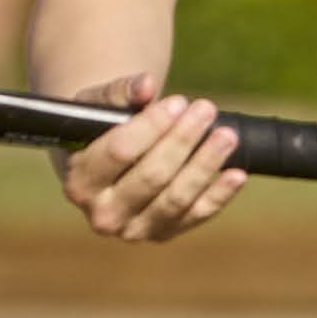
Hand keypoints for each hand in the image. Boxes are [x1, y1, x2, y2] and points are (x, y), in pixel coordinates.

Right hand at [51, 75, 242, 241]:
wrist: (106, 159)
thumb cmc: (100, 127)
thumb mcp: (99, 105)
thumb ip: (119, 92)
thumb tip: (146, 83)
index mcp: (79, 181)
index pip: (120, 152)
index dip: (152, 126)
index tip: (178, 102)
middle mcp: (102, 214)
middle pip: (152, 176)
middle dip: (183, 140)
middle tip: (206, 109)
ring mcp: (133, 230)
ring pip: (176, 199)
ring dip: (205, 165)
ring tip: (227, 135)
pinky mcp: (162, 234)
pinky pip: (196, 216)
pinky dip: (219, 195)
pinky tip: (237, 174)